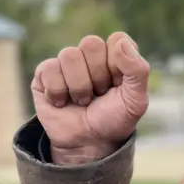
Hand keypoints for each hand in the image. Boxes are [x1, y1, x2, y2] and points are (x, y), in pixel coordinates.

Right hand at [31, 32, 149, 164]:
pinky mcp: (45, 73)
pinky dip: (58, 92)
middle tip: (99, 94)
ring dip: (78, 87)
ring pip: (69, 55)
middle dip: (97, 76)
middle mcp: (92, 54)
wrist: (89, 144)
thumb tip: (120, 42)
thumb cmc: (114, 119)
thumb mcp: (136, 100)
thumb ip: (138, 70)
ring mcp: (68, 63)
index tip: (118, 85)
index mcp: (117, 55)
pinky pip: (49, 68)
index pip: (117, 39)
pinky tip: (63, 102)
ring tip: (82, 101)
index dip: (117, 65)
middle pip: (91, 43)